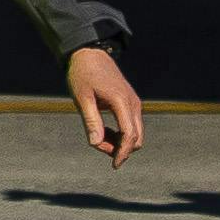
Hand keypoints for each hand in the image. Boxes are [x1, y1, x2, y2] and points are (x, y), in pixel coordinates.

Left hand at [64, 45, 149, 161]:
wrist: (90, 54)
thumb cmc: (83, 74)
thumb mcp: (82, 98)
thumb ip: (91, 121)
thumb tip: (96, 144)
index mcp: (121, 101)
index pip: (129, 135)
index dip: (123, 153)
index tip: (114, 165)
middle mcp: (132, 103)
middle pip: (136, 137)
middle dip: (121, 149)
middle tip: (98, 145)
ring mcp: (134, 103)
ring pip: (136, 133)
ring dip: (121, 142)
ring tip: (99, 136)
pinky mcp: (131, 103)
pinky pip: (132, 125)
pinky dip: (122, 133)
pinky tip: (105, 130)